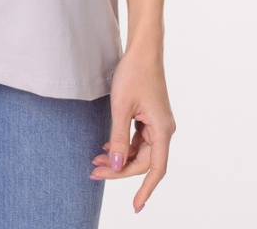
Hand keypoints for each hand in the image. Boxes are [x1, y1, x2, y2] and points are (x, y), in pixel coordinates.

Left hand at [88, 46, 175, 213]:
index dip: (146, 190)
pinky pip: (137, 139)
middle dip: (119, 168)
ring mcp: (156, 123)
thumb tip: (116, 165)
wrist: (142, 49)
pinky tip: (106, 146)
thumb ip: (119, 139)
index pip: (155, 168)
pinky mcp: (149, 116)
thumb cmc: (134, 73)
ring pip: (139, 151)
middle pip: (143, 160)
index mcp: (162, 129)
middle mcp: (163, 129)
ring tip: (95, 160)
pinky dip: (122, 145)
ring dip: (119, 157)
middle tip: (94, 171)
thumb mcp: (121, 107)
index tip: (135, 206)